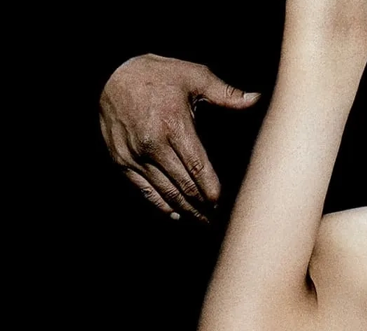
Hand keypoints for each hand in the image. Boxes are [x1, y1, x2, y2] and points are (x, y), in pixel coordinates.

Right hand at [99, 54, 261, 221]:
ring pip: (165, 193)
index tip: (223, 202)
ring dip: (186, 210)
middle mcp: (153, 145)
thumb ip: (225, 93)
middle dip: (202, 206)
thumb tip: (257, 99)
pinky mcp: (122, 161)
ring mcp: (135, 156)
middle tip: (219, 218)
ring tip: (202, 221)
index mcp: (173, 126)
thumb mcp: (193, 75)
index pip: (198, 168)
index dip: (211, 190)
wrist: (109, 74)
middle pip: (183, 186)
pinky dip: (161, 205)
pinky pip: (144, 191)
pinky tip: (176, 214)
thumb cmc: (155, 74)